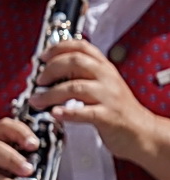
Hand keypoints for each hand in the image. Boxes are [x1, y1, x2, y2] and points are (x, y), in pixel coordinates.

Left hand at [30, 39, 162, 164]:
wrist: (142, 132)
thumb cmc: (118, 109)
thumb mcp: (103, 85)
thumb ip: (82, 75)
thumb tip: (49, 71)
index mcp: (104, 68)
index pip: (81, 46)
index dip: (58, 48)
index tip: (41, 56)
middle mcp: (107, 78)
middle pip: (75, 62)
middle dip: (51, 69)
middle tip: (38, 81)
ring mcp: (109, 97)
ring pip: (75, 87)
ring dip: (50, 94)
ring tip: (36, 101)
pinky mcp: (109, 117)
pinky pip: (85, 112)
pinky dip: (67, 112)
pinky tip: (55, 114)